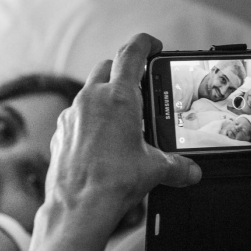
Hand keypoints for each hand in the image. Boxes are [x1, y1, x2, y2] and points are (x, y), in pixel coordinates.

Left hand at [43, 33, 200, 241]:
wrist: (78, 207)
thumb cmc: (112, 183)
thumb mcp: (154, 170)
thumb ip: (177, 166)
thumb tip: (191, 171)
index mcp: (117, 98)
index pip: (132, 53)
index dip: (146, 43)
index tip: (154, 45)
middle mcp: (91, 100)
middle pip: (107, 67)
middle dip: (123, 71)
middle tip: (138, 84)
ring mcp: (71, 115)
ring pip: (88, 91)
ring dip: (104, 95)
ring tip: (121, 117)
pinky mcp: (60, 133)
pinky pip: (76, 116)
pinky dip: (88, 119)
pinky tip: (100, 140)